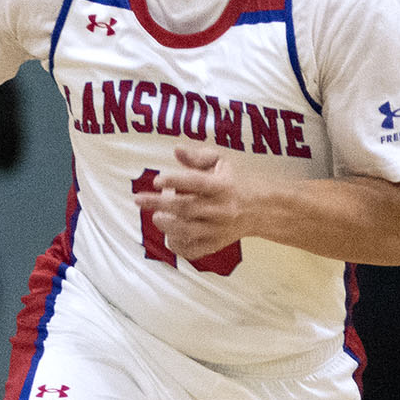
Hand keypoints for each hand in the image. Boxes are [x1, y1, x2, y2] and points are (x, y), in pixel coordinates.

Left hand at [153, 145, 249, 261]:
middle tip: (139, 199)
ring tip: (157, 216)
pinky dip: (176, 245)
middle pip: (186, 209)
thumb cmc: (232, 181)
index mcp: (223, 186)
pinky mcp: (216, 245)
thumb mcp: (220, 162)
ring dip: (165, 225)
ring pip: (187, 231)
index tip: (156, 180)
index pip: (197, 183)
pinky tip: (170, 233)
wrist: (260, 210)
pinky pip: (192, 250)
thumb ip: (197, 157)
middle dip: (158, 204)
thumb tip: (176, 150)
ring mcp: (219, 230)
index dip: (175, 181)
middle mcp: (222, 209)